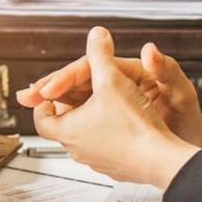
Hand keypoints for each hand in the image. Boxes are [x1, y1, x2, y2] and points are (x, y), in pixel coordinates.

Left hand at [17, 41, 201, 151]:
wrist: (160, 160)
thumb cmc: (133, 124)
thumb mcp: (112, 80)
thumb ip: (100, 55)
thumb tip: (95, 34)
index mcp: (68, 130)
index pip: (41, 119)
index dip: (42, 103)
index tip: (49, 92)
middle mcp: (78, 150)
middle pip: (62, 128)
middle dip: (68, 107)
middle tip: (75, 92)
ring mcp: (97, 162)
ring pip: (84, 139)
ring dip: (88, 121)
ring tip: (100, 105)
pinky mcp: (116, 168)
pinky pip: (105, 149)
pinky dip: (107, 135)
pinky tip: (122, 125)